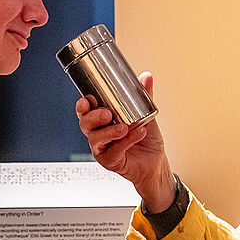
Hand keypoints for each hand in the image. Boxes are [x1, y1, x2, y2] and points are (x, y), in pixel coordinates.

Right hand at [75, 72, 175, 210]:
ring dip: (109, 132)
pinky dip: (125, 142)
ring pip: (96, 139)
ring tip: (124, 127)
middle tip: (107, 114)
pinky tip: (137, 134)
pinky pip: (113, 152)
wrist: (156, 162)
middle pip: (85, 124)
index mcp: (101, 121)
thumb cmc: (146, 140)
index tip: (87, 100)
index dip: (83, 106)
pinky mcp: (110, 162)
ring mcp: (102, 150)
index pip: (86, 111)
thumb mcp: (146, 114)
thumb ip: (144, 96)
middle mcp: (98, 135)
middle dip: (93, 117)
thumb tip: (146, 76)